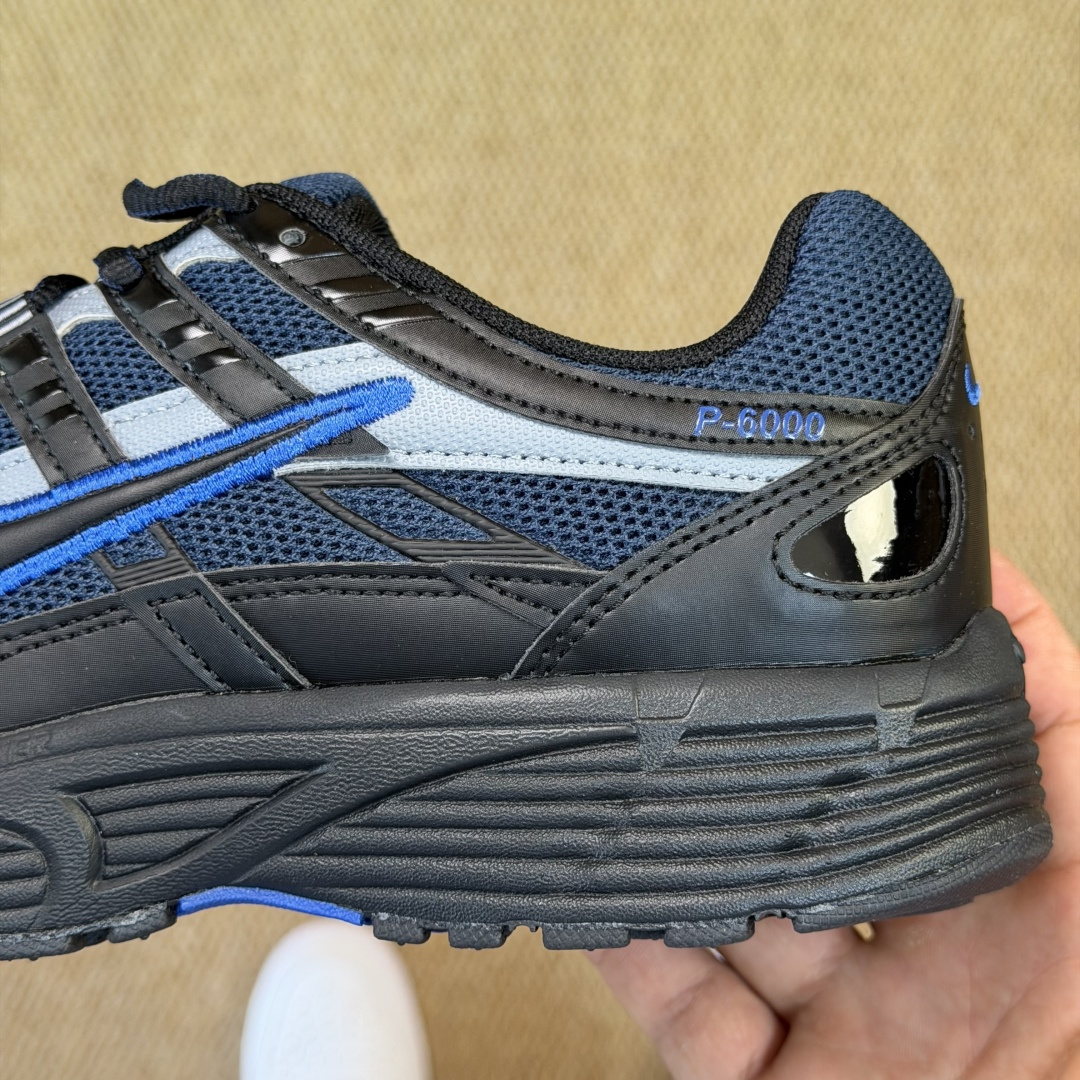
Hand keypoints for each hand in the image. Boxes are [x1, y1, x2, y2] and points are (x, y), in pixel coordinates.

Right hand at [590, 551, 1079, 1078]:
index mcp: (1057, 899)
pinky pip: (697, 1012)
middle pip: (842, 816)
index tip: (858, 588)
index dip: (926, 662)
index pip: (984, 742)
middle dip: (777, 759)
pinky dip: (645, 956)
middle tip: (714, 693)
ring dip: (692, 853)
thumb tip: (1013, 599)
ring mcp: (870, 1030)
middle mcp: (958, 956)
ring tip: (639, 789)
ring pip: (749, 906)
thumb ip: (1073, 751)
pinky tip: (612, 904)